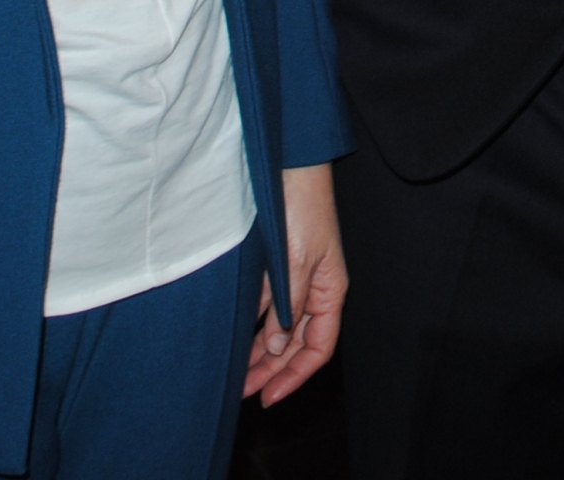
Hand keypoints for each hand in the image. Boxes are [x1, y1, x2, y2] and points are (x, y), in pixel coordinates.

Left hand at [241, 162, 346, 406]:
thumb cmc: (302, 207)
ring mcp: (294, 279)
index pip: (317, 349)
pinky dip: (251, 326)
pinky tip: (233, 338)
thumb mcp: (295, 261)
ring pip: (277, 329)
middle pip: (295, 344)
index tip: (269, 397)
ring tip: (234, 375)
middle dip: (271, 371)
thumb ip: (287, 306)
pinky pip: (265, 307)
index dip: (294, 376)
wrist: (289, 165)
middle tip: (242, 393)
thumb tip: (275, 346)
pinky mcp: (275, 266)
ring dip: (257, 353)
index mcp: (330, 292)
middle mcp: (314, 290)